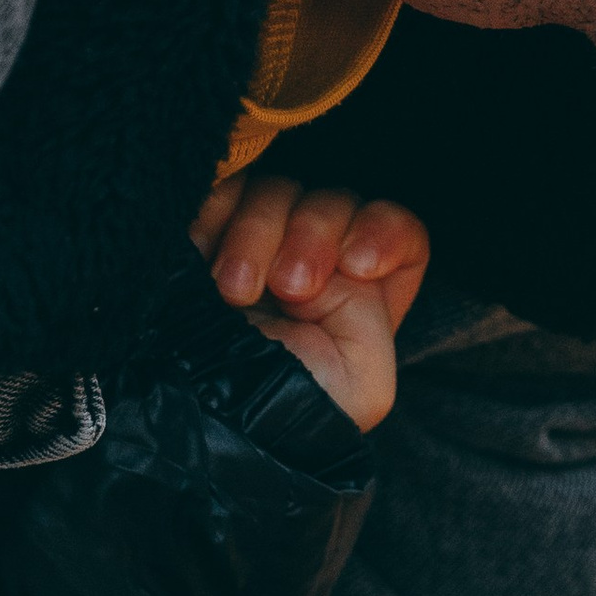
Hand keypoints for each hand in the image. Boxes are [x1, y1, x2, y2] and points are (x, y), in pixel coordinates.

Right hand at [190, 173, 430, 432]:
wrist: (199, 410)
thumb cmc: (284, 410)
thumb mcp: (362, 382)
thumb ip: (374, 313)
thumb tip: (340, 251)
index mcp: (361, 301)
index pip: (395, 230)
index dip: (384, 231)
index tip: (358, 263)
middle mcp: (312, 265)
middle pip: (336, 201)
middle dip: (315, 235)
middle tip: (289, 289)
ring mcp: (254, 244)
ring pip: (278, 189)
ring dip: (259, 232)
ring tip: (235, 292)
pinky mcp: (201, 232)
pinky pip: (222, 185)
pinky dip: (218, 212)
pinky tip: (206, 257)